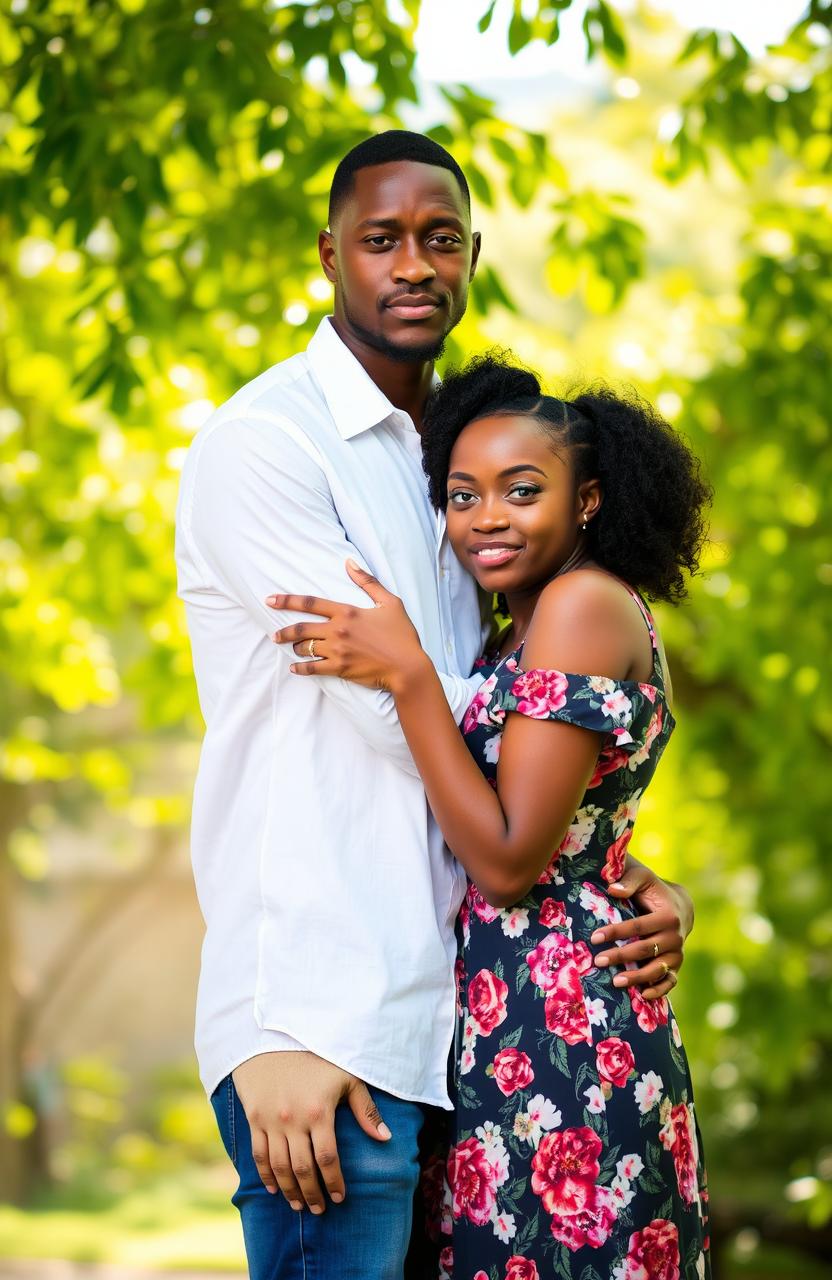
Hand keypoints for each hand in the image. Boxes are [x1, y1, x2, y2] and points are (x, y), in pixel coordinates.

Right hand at [232, 1051, 390, 1212]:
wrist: (275, 1038)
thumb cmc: (317, 1057)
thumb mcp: (346, 1077)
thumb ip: (365, 1109)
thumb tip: (385, 1138)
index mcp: (319, 1111)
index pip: (328, 1159)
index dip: (334, 1183)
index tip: (340, 1198)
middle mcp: (293, 1120)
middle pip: (303, 1169)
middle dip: (312, 1194)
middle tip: (319, 1210)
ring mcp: (271, 1120)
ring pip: (279, 1167)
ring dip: (289, 1190)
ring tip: (298, 1206)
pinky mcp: (255, 1118)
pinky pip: (259, 1154)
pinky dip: (265, 1175)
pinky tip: (274, 1189)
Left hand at [268, 559, 428, 693]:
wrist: (407, 667)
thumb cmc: (402, 635)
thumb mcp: (390, 602)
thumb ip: (368, 581)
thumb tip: (349, 562)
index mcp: (347, 612)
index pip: (310, 603)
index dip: (287, 601)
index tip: (271, 600)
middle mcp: (338, 630)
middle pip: (301, 628)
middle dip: (284, 631)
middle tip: (274, 634)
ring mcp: (337, 651)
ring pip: (305, 648)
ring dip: (296, 648)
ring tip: (293, 648)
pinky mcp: (340, 669)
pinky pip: (312, 669)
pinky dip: (300, 669)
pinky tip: (295, 667)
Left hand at [590, 855, 693, 1000]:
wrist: (679, 906)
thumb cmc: (653, 891)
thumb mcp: (643, 879)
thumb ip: (629, 881)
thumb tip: (612, 889)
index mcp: (668, 916)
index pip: (638, 926)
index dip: (616, 932)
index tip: (594, 938)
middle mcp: (676, 937)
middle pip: (645, 950)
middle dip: (620, 956)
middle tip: (597, 961)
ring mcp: (677, 954)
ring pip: (657, 969)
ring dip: (637, 978)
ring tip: (615, 982)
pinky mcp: (676, 966)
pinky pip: (670, 981)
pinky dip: (659, 990)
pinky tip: (643, 996)